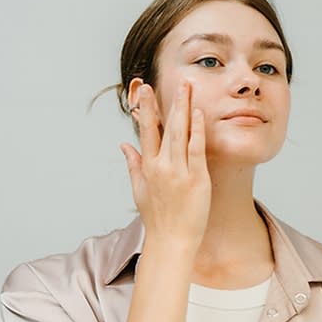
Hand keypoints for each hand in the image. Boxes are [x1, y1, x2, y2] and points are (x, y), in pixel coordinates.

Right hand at [120, 80, 210, 249]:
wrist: (171, 242)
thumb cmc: (157, 218)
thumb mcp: (139, 190)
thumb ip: (132, 164)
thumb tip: (123, 145)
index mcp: (147, 167)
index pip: (146, 131)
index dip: (146, 108)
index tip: (145, 89)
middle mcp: (161, 166)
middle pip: (164, 127)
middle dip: (168, 101)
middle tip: (173, 80)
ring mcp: (179, 172)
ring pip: (180, 133)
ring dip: (183, 108)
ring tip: (188, 87)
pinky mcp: (196, 179)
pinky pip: (196, 149)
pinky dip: (196, 130)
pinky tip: (198, 113)